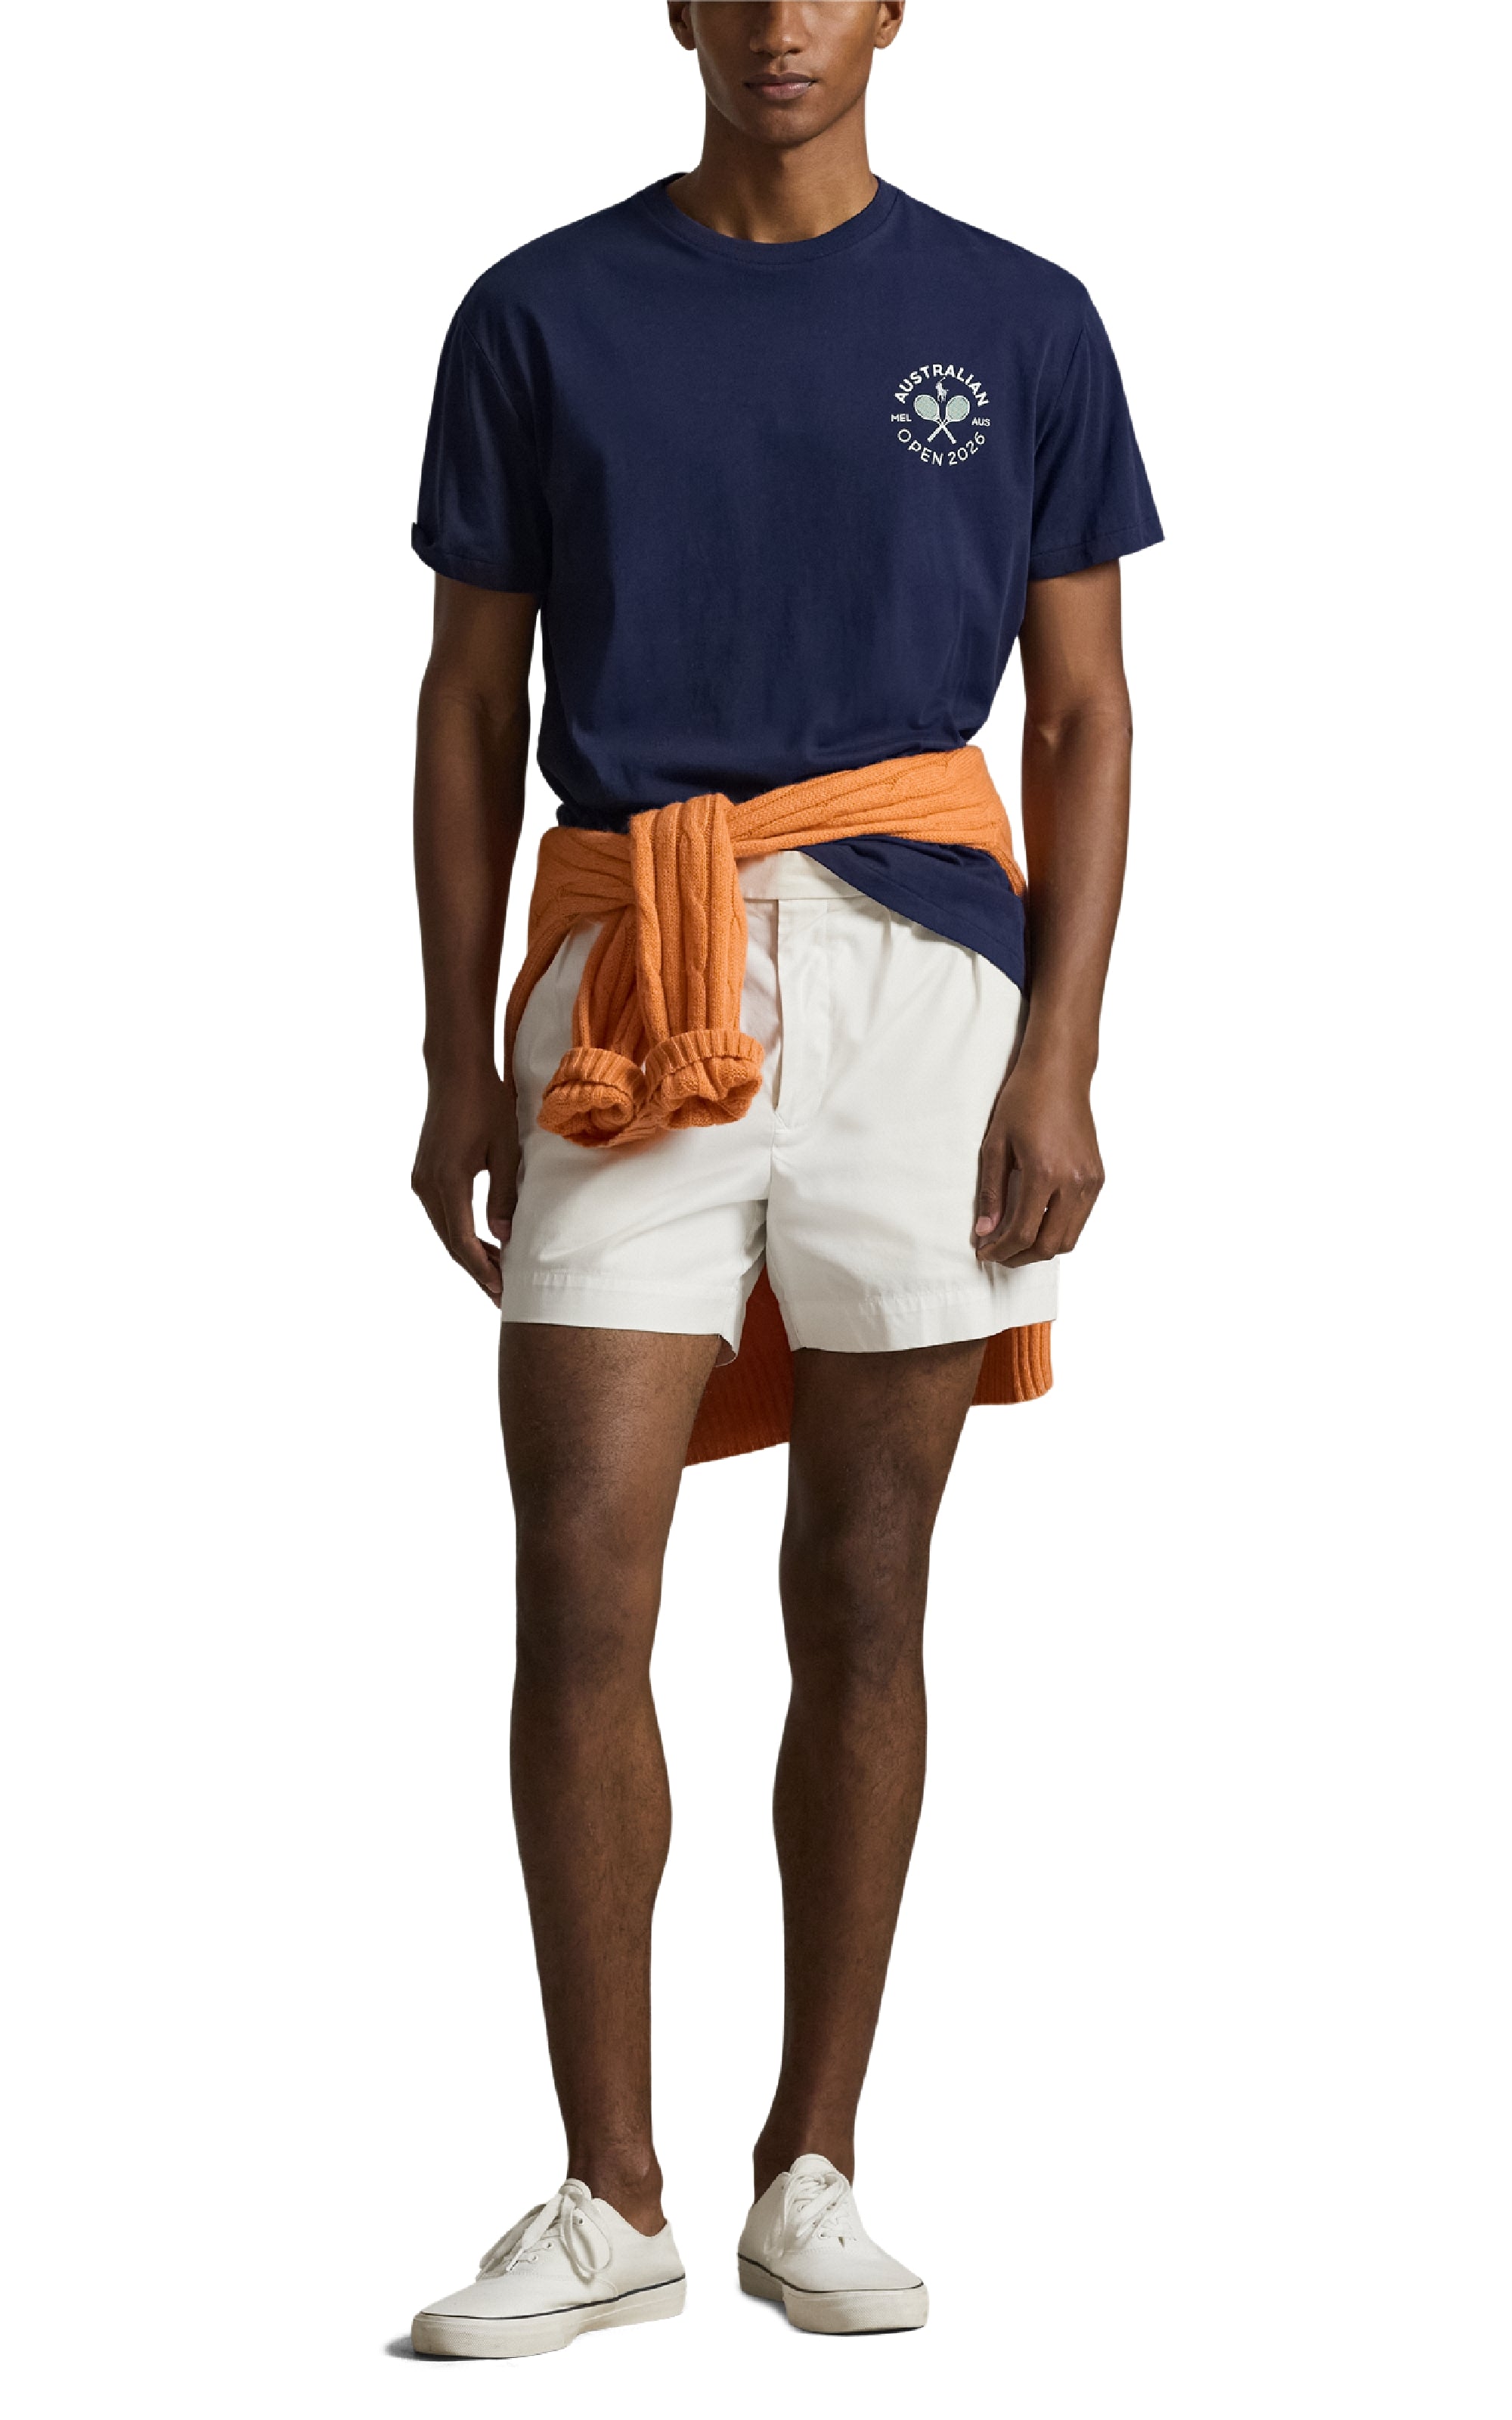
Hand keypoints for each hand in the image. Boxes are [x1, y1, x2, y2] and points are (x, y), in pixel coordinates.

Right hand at [411, 1066, 519, 1303]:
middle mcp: (427, 1185)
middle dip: (477, 1270)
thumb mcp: (505, 1150)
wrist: (455, 1071)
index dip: (482, 1268)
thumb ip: (503, 1195)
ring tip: (497, 1274)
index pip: (462, 1240)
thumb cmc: (486, 1103)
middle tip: (502, 1295)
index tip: (501, 1289)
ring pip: (445, 1230)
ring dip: (469, 1253)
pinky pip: (442, 1215)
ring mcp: (421, 1180)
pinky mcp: (424, 1174)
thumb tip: (503, 1236)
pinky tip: (482, 1243)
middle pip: (450, 1242)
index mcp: (447, 1181)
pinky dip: (460, 1233)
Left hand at [973, 1057, 1103, 1265]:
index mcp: (1044, 1172)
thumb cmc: (1024, 1100)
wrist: (1060, 1073)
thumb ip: (991, 1193)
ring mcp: (1090, 1181)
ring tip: (1016, 1242)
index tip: (984, 1251)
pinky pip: (1080, 1219)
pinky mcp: (1098, 1177)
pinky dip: (1058, 1229)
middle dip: (1020, 1257)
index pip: (1023, 1232)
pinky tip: (1037, 1220)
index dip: (1001, 1250)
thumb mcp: (995, 1145)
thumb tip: (986, 1232)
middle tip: (998, 1253)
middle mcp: (1073, 1181)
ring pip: (1069, 1238)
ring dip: (1041, 1248)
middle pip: (1049, 1245)